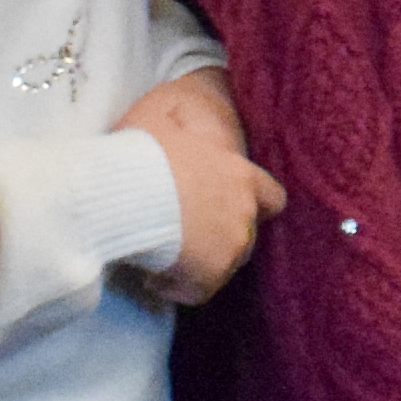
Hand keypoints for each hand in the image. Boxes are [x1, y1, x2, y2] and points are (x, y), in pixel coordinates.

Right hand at [120, 71, 280, 299]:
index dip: (253, 206)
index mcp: (243, 176)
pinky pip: (197, 291)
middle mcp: (245, 213)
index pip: (273, 198)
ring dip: (199, 264)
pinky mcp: (210, 275)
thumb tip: (177, 109)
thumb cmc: (142, 152)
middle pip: (246, 236)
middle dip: (220, 239)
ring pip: (224, 265)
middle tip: (184, 236)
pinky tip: (154, 277)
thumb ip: (182, 126)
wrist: (127, 192)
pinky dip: (178, 288)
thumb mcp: (164, 124)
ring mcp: (231, 247)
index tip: (224, 210)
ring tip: (165, 256)